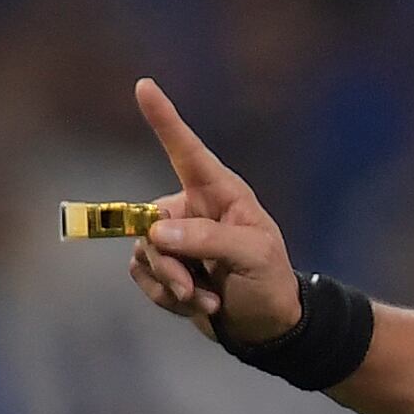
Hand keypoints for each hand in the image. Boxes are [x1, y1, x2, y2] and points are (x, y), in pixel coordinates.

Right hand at [124, 78, 302, 346]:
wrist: (268, 326)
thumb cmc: (270, 281)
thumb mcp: (251, 256)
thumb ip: (207, 240)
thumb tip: (157, 233)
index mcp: (219, 193)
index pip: (186, 150)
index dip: (164, 119)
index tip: (144, 86)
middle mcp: (192, 208)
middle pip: (150, 222)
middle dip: (167, 262)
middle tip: (190, 288)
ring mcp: (176, 238)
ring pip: (144, 253)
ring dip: (169, 285)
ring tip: (203, 300)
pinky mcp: (165, 267)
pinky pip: (142, 275)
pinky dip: (164, 298)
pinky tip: (196, 306)